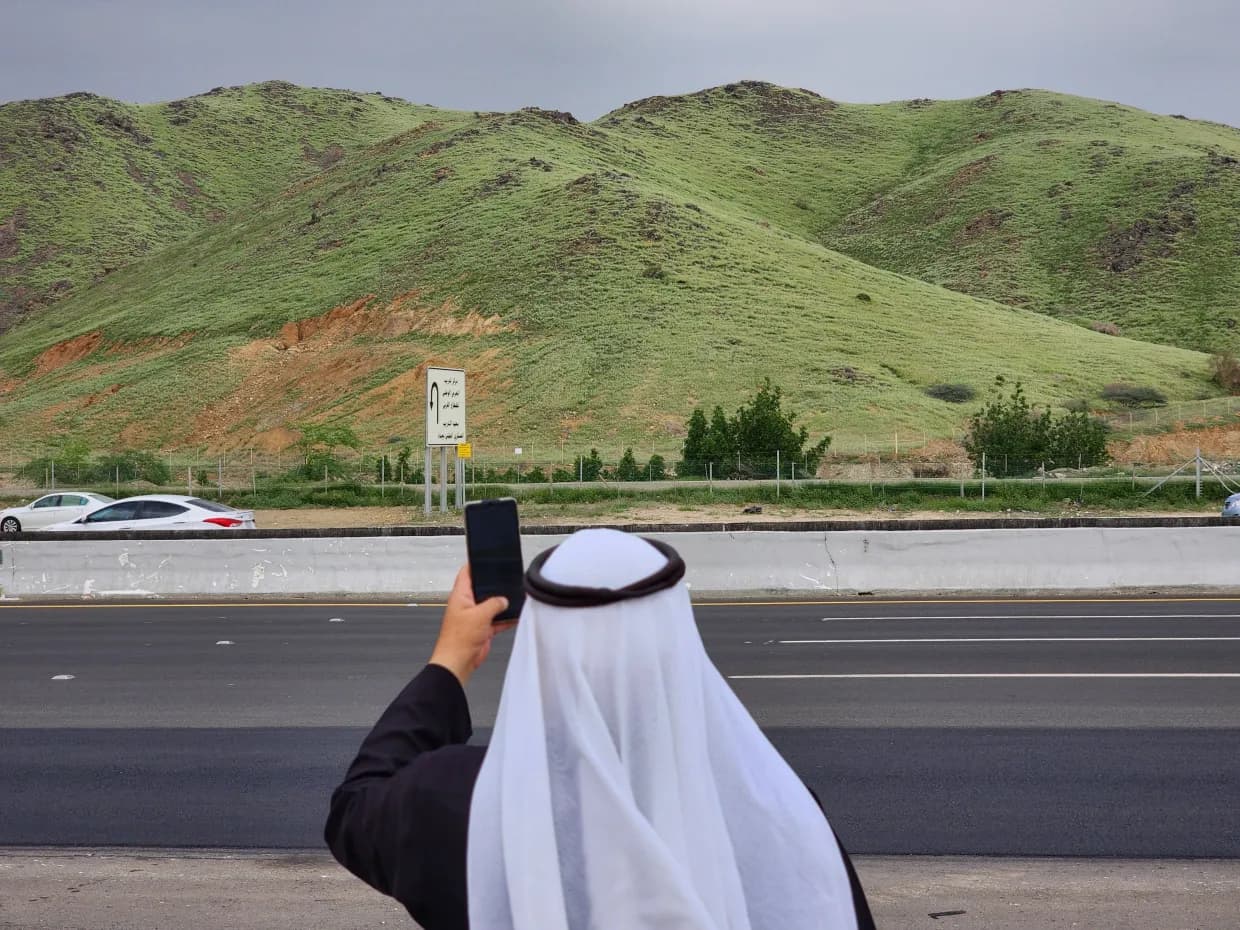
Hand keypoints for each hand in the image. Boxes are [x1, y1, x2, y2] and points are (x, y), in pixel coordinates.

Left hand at [428, 565, 515, 685]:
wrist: (458, 662)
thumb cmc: (459, 639)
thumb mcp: (480, 615)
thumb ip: (494, 604)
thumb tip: (503, 600)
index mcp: (460, 596)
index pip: (466, 573)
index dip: (475, 564)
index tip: (485, 557)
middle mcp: (467, 604)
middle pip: (482, 588)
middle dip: (493, 585)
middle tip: (505, 578)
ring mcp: (474, 617)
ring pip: (491, 605)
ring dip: (501, 604)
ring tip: (513, 598)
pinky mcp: (481, 629)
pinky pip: (496, 620)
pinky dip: (505, 619)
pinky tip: (514, 616)